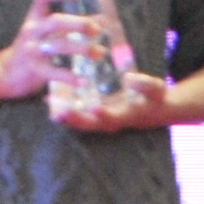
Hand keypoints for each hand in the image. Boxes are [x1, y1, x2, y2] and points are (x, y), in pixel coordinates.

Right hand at [0, 0, 104, 99]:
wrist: (7, 73)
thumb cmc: (36, 47)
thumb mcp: (51, 31)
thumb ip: (75, 24)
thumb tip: (102, 18)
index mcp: (35, 16)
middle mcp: (32, 30)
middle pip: (56, 21)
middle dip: (79, 24)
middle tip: (96, 30)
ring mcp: (31, 49)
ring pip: (58, 46)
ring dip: (82, 48)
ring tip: (99, 53)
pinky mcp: (33, 68)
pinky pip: (53, 72)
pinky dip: (70, 77)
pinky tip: (84, 80)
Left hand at [48, 71, 176, 134]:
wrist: (153, 111)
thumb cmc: (154, 98)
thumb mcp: (155, 89)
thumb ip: (144, 84)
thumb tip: (129, 78)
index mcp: (125, 117)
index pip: (112, 118)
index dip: (103, 115)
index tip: (94, 108)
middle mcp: (111, 122)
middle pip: (90, 124)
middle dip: (75, 120)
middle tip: (59, 113)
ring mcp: (101, 121)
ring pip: (80, 122)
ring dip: (65, 118)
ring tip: (50, 110)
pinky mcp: (94, 116)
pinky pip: (76, 115)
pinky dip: (64, 110)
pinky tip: (49, 100)